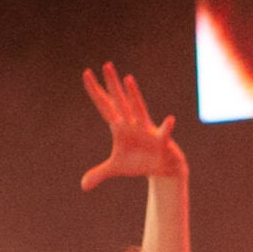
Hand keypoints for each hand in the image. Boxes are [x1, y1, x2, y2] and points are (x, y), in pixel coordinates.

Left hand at [79, 63, 184, 188]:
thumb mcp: (116, 169)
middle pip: (119, 101)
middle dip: (112, 84)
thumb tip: (83, 186)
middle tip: (106, 65)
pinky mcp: (160, 141)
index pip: (104, 106)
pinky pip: (163, 133)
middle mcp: (132, 124)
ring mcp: (146, 131)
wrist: (162, 169)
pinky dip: (166, 128)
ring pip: (138, 109)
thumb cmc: (139, 162)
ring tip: (128, 79)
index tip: (86, 74)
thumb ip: (99, 173)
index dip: (95, 92)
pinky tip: (169, 120)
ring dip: (133, 95)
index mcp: (120, 127)